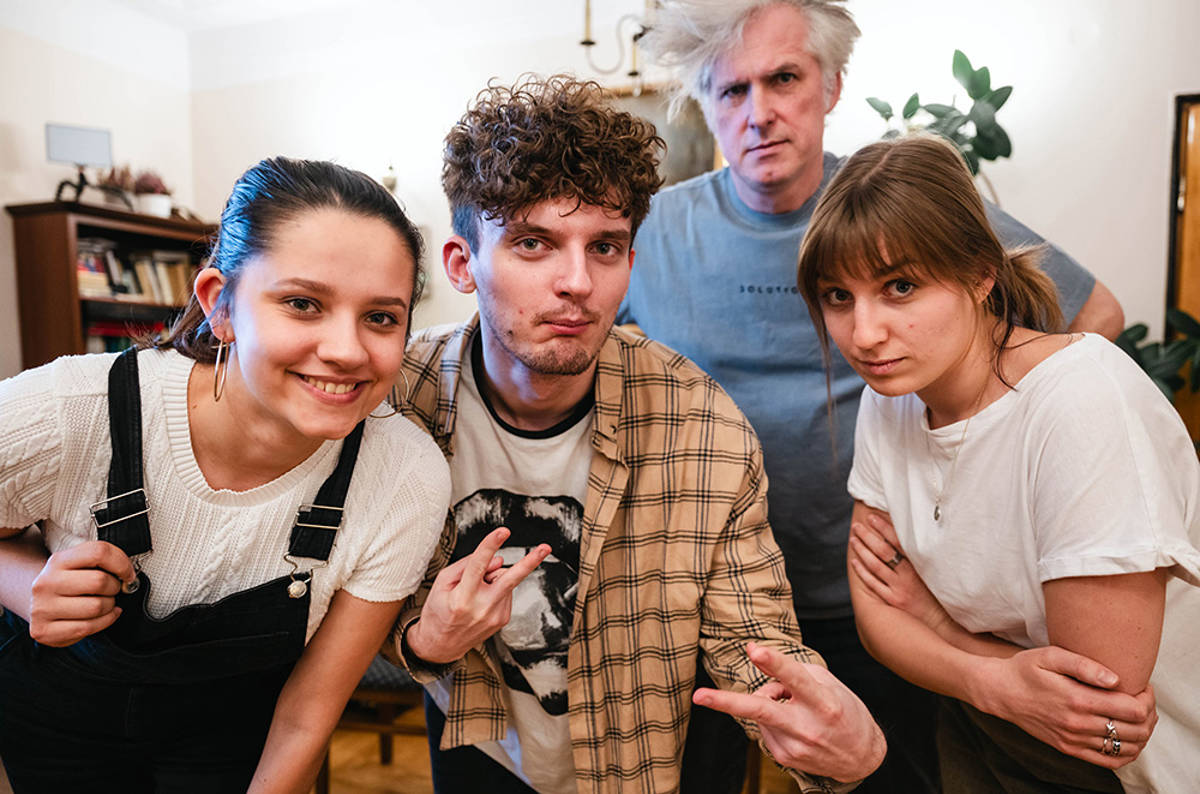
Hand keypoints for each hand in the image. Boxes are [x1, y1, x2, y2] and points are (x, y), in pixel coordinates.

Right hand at [29, 541, 135, 645]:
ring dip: (110, 606)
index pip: (98, 552)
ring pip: (96, 606)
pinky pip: (88, 627)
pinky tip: (104, 616)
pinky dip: (104, 621)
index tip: (127, 574)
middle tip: (112, 590)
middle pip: (99, 581)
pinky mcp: (45, 630)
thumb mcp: (79, 565)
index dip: (121, 563)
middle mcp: (46, 583)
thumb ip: (102, 563)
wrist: (37, 605)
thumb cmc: (68, 584)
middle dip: (115, 587)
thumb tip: (128, 575)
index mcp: (58, 561)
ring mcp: (43, 608)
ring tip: (105, 603)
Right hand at [406, 527, 549, 664]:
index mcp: (462, 598)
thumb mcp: (441, 583)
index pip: (478, 565)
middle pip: (510, 579)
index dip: (491, 546)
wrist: (440, 646)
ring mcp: (495, 616)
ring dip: (494, 578)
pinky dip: (496, 590)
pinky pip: (506, 592)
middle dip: (530, 561)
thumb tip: (498, 559)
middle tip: (545, 547)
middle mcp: (481, 608)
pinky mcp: (502, 620)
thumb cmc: (438, 611)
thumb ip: (466, 565)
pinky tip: (482, 600)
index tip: (502, 532)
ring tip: (474, 592)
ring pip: (505, 580)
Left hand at [693, 643, 885, 782]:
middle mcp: (808, 726)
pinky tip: (793, 724)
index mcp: (823, 702)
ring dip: (768, 702)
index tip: (754, 650)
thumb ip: (792, 673)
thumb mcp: (827, 684)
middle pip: (760, 710)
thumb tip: (758, 669)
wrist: (862, 757)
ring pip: (759, 712)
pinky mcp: (785, 758)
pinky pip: (764, 728)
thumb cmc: (844, 711)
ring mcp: (795, 746)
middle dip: (725, 702)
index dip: (773, 663)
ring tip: (794, 708)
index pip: (795, 678)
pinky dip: (772, 720)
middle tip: (698, 697)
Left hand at [848, 513, 948, 631]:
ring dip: (862, 550)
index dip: (884, 528)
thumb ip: (922, 555)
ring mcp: (899, 589)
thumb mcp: (935, 571)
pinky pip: (873, 584)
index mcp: (920, 565)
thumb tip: (910, 534)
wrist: (943, 622)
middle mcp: (908, 576)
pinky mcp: (893, 600)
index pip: (898, 541)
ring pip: (875, 565)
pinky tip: (855, 561)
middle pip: (883, 551)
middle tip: (857, 526)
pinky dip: (862, 571)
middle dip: (868, 536)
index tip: (872, 517)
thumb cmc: (940, 593)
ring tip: (853, 539)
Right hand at [976, 646, 1156, 768]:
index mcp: (1077, 699)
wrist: (999, 692)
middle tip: (1143, 699)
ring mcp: (1073, 740)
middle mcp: (1077, 724)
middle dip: (1149, 715)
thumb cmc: (1025, 669)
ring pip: (1127, 748)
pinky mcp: (1069, 748)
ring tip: (1136, 716)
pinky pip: (1109, 761)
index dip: (1147, 698)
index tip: (1141, 686)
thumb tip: (1116, 679)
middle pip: (1136, 730)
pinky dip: (1127, 753)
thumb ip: (1084, 665)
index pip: (1133, 709)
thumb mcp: (1050, 656)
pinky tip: (1125, 737)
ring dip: (1142, 734)